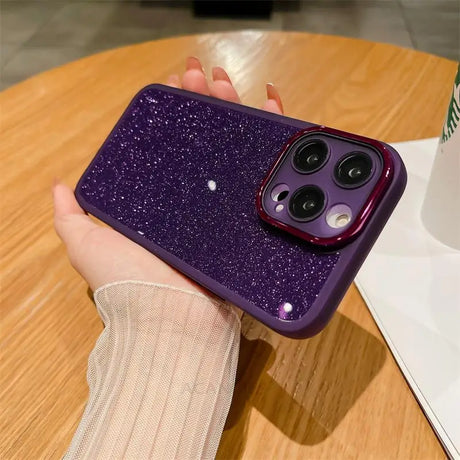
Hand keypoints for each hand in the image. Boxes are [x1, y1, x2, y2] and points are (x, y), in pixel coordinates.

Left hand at [53, 57, 283, 292]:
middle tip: (205, 76)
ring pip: (237, 149)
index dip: (175, 113)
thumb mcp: (88, 246)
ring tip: (227, 83)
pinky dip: (273, 139)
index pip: (173, 145)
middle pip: (207, 141)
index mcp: (165, 201)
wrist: (175, 317)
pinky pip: (268, 174)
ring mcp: (228, 209)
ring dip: (234, 110)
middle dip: (206, 102)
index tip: (176, 85)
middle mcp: (197, 202)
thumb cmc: (130, 279)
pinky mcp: (254, 218)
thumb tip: (59, 185)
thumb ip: (70, 218)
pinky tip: (270, 107)